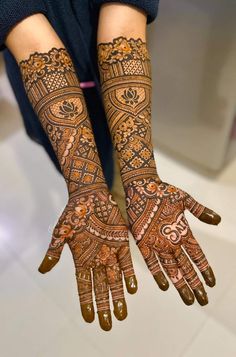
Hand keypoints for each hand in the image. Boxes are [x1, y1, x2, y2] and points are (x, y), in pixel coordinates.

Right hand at [38, 187, 136, 330]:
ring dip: (118, 296)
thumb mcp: (61, 233)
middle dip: (104, 306)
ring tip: (122, 313)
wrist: (90, 195)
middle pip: (101, 287)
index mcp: (82, 259)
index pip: (84, 286)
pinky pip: (126, 261)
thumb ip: (54, 252)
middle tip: (108, 324)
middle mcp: (97, 259)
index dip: (86, 302)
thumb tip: (42, 271)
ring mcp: (110, 251)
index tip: (89, 319)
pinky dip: (129, 274)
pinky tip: (132, 289)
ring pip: (115, 278)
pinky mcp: (121, 242)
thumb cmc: (73, 213)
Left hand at [126, 177, 220, 305]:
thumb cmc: (164, 191)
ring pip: (171, 268)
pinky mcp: (143, 242)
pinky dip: (158, 273)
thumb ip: (200, 211)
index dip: (204, 269)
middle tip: (202, 300)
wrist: (142, 186)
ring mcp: (158, 243)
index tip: (211, 283)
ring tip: (188, 299)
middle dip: (194, 284)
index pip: (197, 255)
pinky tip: (165, 286)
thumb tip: (219, 220)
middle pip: (185, 267)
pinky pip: (151, 261)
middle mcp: (171, 241)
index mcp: (183, 232)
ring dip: (179, 284)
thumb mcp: (185, 200)